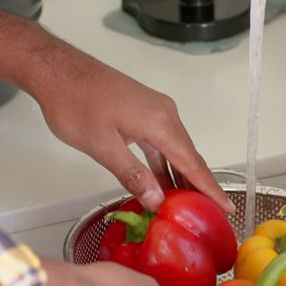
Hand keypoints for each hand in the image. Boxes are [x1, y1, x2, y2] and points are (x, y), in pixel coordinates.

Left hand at [34, 49, 233, 213]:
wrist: (57, 70)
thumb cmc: (74, 104)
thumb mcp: (102, 146)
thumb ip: (131, 175)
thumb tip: (156, 200)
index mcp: (159, 122)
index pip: (192, 163)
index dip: (210, 189)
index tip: (227, 208)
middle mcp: (164, 114)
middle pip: (189, 157)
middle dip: (201, 186)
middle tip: (211, 215)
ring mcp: (154, 110)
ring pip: (175, 150)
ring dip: (182, 176)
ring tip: (189, 205)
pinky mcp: (142, 111)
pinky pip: (161, 143)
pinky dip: (165, 163)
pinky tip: (164, 182)